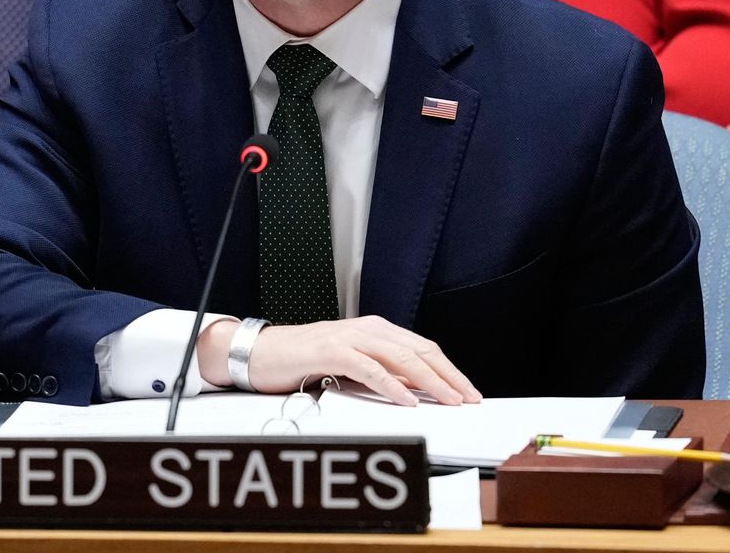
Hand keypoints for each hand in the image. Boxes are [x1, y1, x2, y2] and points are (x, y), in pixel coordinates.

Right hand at [242, 316, 480, 406]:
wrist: (261, 353)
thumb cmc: (304, 361)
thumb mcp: (352, 366)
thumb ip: (382, 373)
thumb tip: (417, 390)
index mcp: (376, 330)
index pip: (423, 348)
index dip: (449, 369)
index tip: (467, 391)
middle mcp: (368, 329)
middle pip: (420, 351)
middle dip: (448, 376)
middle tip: (468, 398)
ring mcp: (350, 337)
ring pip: (401, 358)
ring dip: (429, 381)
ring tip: (448, 400)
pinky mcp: (332, 351)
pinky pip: (369, 369)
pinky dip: (392, 385)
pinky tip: (407, 400)